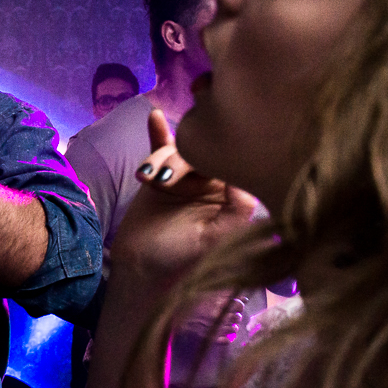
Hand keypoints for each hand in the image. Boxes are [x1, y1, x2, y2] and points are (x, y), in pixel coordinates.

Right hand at [112, 110, 257, 289]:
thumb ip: (239, 206)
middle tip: (163, 182)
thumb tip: (246, 169)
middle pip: (202, 153)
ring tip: (147, 179)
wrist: (141, 270)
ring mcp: (186, 178)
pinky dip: (157, 132)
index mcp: (233, 197)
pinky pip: (160, 148)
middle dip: (180, 161)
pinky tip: (153, 116)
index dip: (219, 154)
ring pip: (178, 151)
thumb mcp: (217, 238)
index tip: (205, 155)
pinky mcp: (161, 176)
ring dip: (161, 160)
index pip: (232, 163)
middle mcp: (213, 183)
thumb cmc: (181, 260)